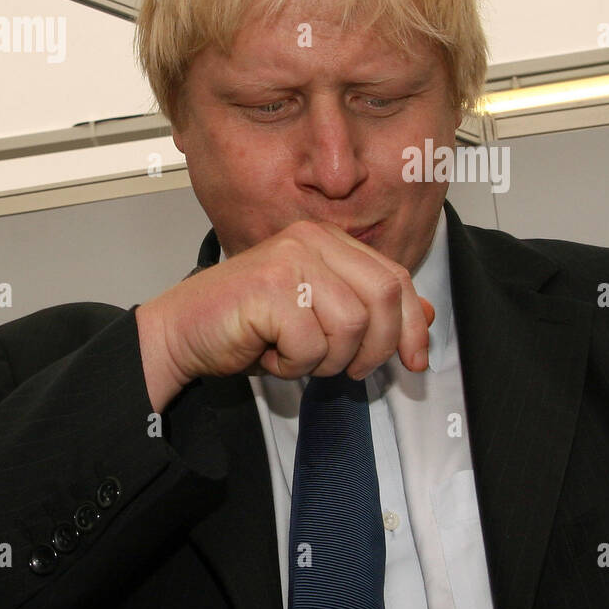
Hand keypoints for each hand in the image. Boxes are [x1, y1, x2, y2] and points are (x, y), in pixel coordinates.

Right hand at [136, 221, 434, 411]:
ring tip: (294, 354)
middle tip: (349, 369)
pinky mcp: (269, 289)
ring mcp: (290, 261)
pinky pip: (312, 344)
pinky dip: (294, 365)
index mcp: (328, 239)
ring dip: (327, 358)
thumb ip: (369, 308)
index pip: (395, 278)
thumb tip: (426, 315)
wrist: (182, 331)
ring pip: (351, 325)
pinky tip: (270, 354)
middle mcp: (311, 240)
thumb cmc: (249, 325)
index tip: (415, 359)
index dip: (411, 324)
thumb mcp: (320, 314)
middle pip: (383, 298)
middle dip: (376, 347)